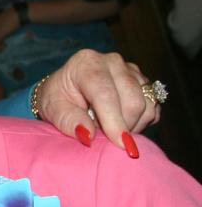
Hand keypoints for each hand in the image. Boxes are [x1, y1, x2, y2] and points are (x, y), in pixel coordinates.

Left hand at [35, 50, 158, 154]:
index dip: (114, 121)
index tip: (120, 144)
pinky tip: (122, 121)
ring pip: (147, 106)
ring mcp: (132, 70)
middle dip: (121, 126)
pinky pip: (154, 109)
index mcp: (86, 63)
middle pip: (132, 101)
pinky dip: (141, 122)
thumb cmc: (57, 99)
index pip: (106, 94)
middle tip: (101, 133)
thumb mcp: (53, 110)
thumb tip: (89, 135)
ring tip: (108, 125)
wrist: (66, 90)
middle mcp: (112, 62)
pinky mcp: (144, 82)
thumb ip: (68, 121)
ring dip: (132, 125)